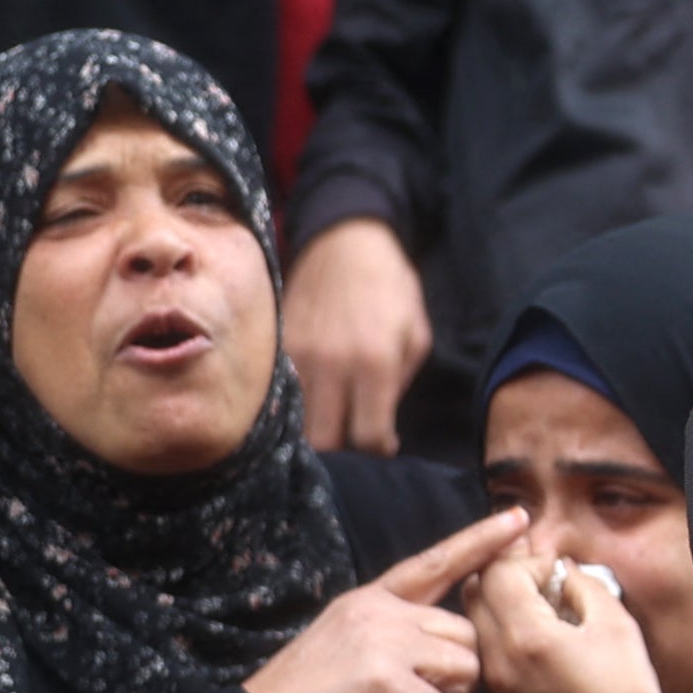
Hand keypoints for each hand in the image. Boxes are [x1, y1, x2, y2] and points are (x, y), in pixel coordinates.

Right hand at [243, 508, 522, 692]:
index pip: (435, 563)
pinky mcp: (390, 684)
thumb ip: (394, 634)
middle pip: (466, 638)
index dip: (480, 542)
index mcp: (370, 600)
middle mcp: (381, 613)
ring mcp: (385, 645)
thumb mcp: (345, 644)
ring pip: (464, 674)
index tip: (518, 518)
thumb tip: (446, 652)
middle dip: (450, 680)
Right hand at [283, 216, 432, 452]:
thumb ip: (399, 387)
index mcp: (374, 362)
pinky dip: (295, 406)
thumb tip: (380, 429)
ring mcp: (298, 356)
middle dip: (342, 453)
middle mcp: (331, 364)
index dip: (378, 451)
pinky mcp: (277, 346)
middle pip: (325, 442)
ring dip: (315, 431)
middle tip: (354, 440)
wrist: (344, 239)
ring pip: (296, 424)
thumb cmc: (390, 288)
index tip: (382, 445)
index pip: (369, 438)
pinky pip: (281, 394)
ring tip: (333, 421)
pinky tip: (312, 397)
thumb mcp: (415, 335)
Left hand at [469, 541, 668, 692]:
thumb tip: (562, 570)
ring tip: (541, 614)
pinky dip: (502, 637)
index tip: (557, 573)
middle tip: (542, 585)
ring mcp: (492, 684)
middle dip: (506, 577)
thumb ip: (583, 584)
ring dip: (501, 606)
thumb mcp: (617, 625)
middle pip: (475, 591)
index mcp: (527, 635)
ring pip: (475, 622)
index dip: (530, 561)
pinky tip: (538, 645)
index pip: (500, 571)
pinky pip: (485, 654)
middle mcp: (498, 658)